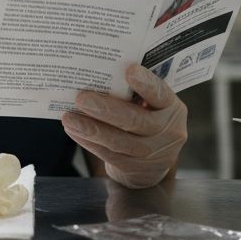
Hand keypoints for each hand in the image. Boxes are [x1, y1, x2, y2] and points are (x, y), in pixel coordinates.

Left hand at [61, 64, 187, 188]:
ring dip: (90, 129)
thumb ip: (134, 93)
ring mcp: (152, 153)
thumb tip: (97, 75)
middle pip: (135, 120)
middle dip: (105, 109)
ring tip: (69, 118)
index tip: (129, 70)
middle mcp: (167, 132)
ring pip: (118, 141)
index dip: (146, 83)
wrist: (153, 164)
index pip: (160, 94)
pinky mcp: (135, 170)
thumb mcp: (151, 106)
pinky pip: (108, 155)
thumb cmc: (146, 120)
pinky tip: (74, 131)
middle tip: (81, 98)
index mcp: (171, 108)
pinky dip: (89, 142)